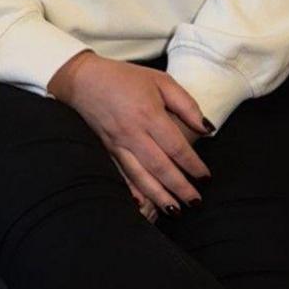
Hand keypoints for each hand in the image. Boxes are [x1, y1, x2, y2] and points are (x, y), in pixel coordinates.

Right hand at [49, 52, 209, 214]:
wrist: (82, 79)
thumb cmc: (124, 77)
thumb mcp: (160, 80)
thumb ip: (186, 104)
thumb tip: (206, 129)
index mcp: (149, 115)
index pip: (176, 147)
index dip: (193, 165)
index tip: (206, 177)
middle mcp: (132, 133)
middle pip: (160, 167)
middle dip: (179, 187)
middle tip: (196, 202)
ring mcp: (117, 144)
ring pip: (140, 176)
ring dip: (159, 196)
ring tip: (175, 210)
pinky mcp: (106, 150)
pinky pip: (121, 175)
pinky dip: (132, 191)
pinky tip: (141, 204)